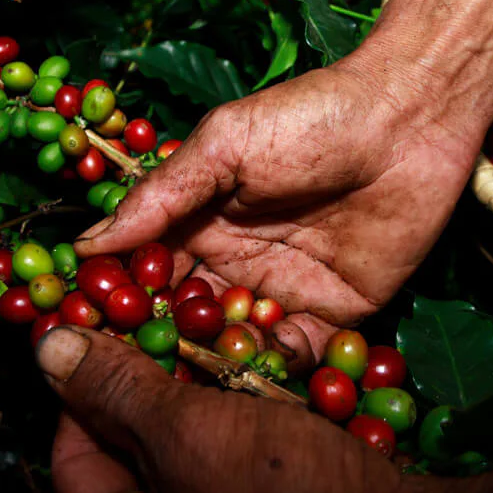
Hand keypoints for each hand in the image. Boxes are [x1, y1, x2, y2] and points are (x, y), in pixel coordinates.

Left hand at [37, 326, 411, 492]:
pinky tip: (258, 349)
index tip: (91, 324)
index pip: (73, 449)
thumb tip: (47, 345)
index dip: (77, 384)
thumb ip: (117, 391)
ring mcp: (218, 491)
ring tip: (209, 318)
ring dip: (199, 369)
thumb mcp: (189, 434)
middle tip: (152, 306)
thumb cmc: (287, 490)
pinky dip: (241, 388)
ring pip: (187, 422)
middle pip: (131, 431)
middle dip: (145, 367)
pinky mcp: (262, 477)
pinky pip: (235, 427)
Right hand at [75, 57, 484, 368]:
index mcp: (200, 225)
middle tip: (142, 371)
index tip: (92, 329)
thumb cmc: (307, 119)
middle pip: (187, 321)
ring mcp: (283, 293)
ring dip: (217, 361)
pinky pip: (297, 354)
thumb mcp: (223, 146)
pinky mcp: (334, 314)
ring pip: (236, 345)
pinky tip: (262, 363)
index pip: (147, 275)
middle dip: (166, 345)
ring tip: (199, 373)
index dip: (121, 302)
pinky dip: (277, 364)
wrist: (406, 121)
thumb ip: (160, 197)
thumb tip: (86, 243)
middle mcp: (235, 266)